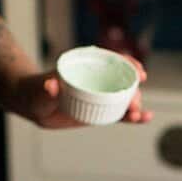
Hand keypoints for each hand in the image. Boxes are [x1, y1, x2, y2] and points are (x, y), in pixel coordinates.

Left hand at [21, 56, 152, 127]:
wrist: (35, 105)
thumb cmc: (37, 91)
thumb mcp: (41, 89)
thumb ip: (47, 87)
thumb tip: (51, 86)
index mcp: (89, 66)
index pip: (114, 61)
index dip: (129, 65)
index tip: (138, 71)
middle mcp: (98, 79)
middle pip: (123, 82)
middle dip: (134, 91)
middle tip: (134, 104)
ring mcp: (101, 96)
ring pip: (124, 99)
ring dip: (135, 106)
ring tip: (138, 115)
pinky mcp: (101, 111)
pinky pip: (119, 113)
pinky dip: (132, 116)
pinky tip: (146, 118)